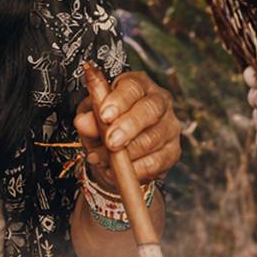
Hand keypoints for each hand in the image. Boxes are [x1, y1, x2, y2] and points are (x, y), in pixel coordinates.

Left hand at [74, 70, 181, 191]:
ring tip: (102, 159)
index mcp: (138, 85)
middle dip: (128, 127)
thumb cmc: (105, 124)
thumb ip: (88, 118)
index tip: (104, 115)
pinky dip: (134, 170)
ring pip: (152, 139)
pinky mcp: (173, 151)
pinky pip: (155, 163)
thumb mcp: (91, 118)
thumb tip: (83, 123)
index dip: (119, 101)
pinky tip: (117, 171)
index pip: (132, 87)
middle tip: (110, 142)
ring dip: (125, 153)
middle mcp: (159, 101)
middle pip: (150, 110)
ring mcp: (169, 126)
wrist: (117, 150)